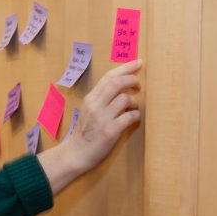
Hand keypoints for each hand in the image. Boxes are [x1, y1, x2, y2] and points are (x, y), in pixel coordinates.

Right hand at [38, 60, 142, 194]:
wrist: (78, 153)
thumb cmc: (86, 131)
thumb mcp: (89, 110)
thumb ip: (102, 98)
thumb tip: (121, 85)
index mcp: (90, 98)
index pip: (108, 77)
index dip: (125, 68)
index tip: (138, 62)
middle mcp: (95, 106)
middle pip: (117, 83)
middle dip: (132, 80)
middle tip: (138, 85)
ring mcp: (102, 118)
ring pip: (125, 99)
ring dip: (134, 101)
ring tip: (133, 107)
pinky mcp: (110, 131)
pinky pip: (130, 117)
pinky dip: (136, 115)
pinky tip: (133, 118)